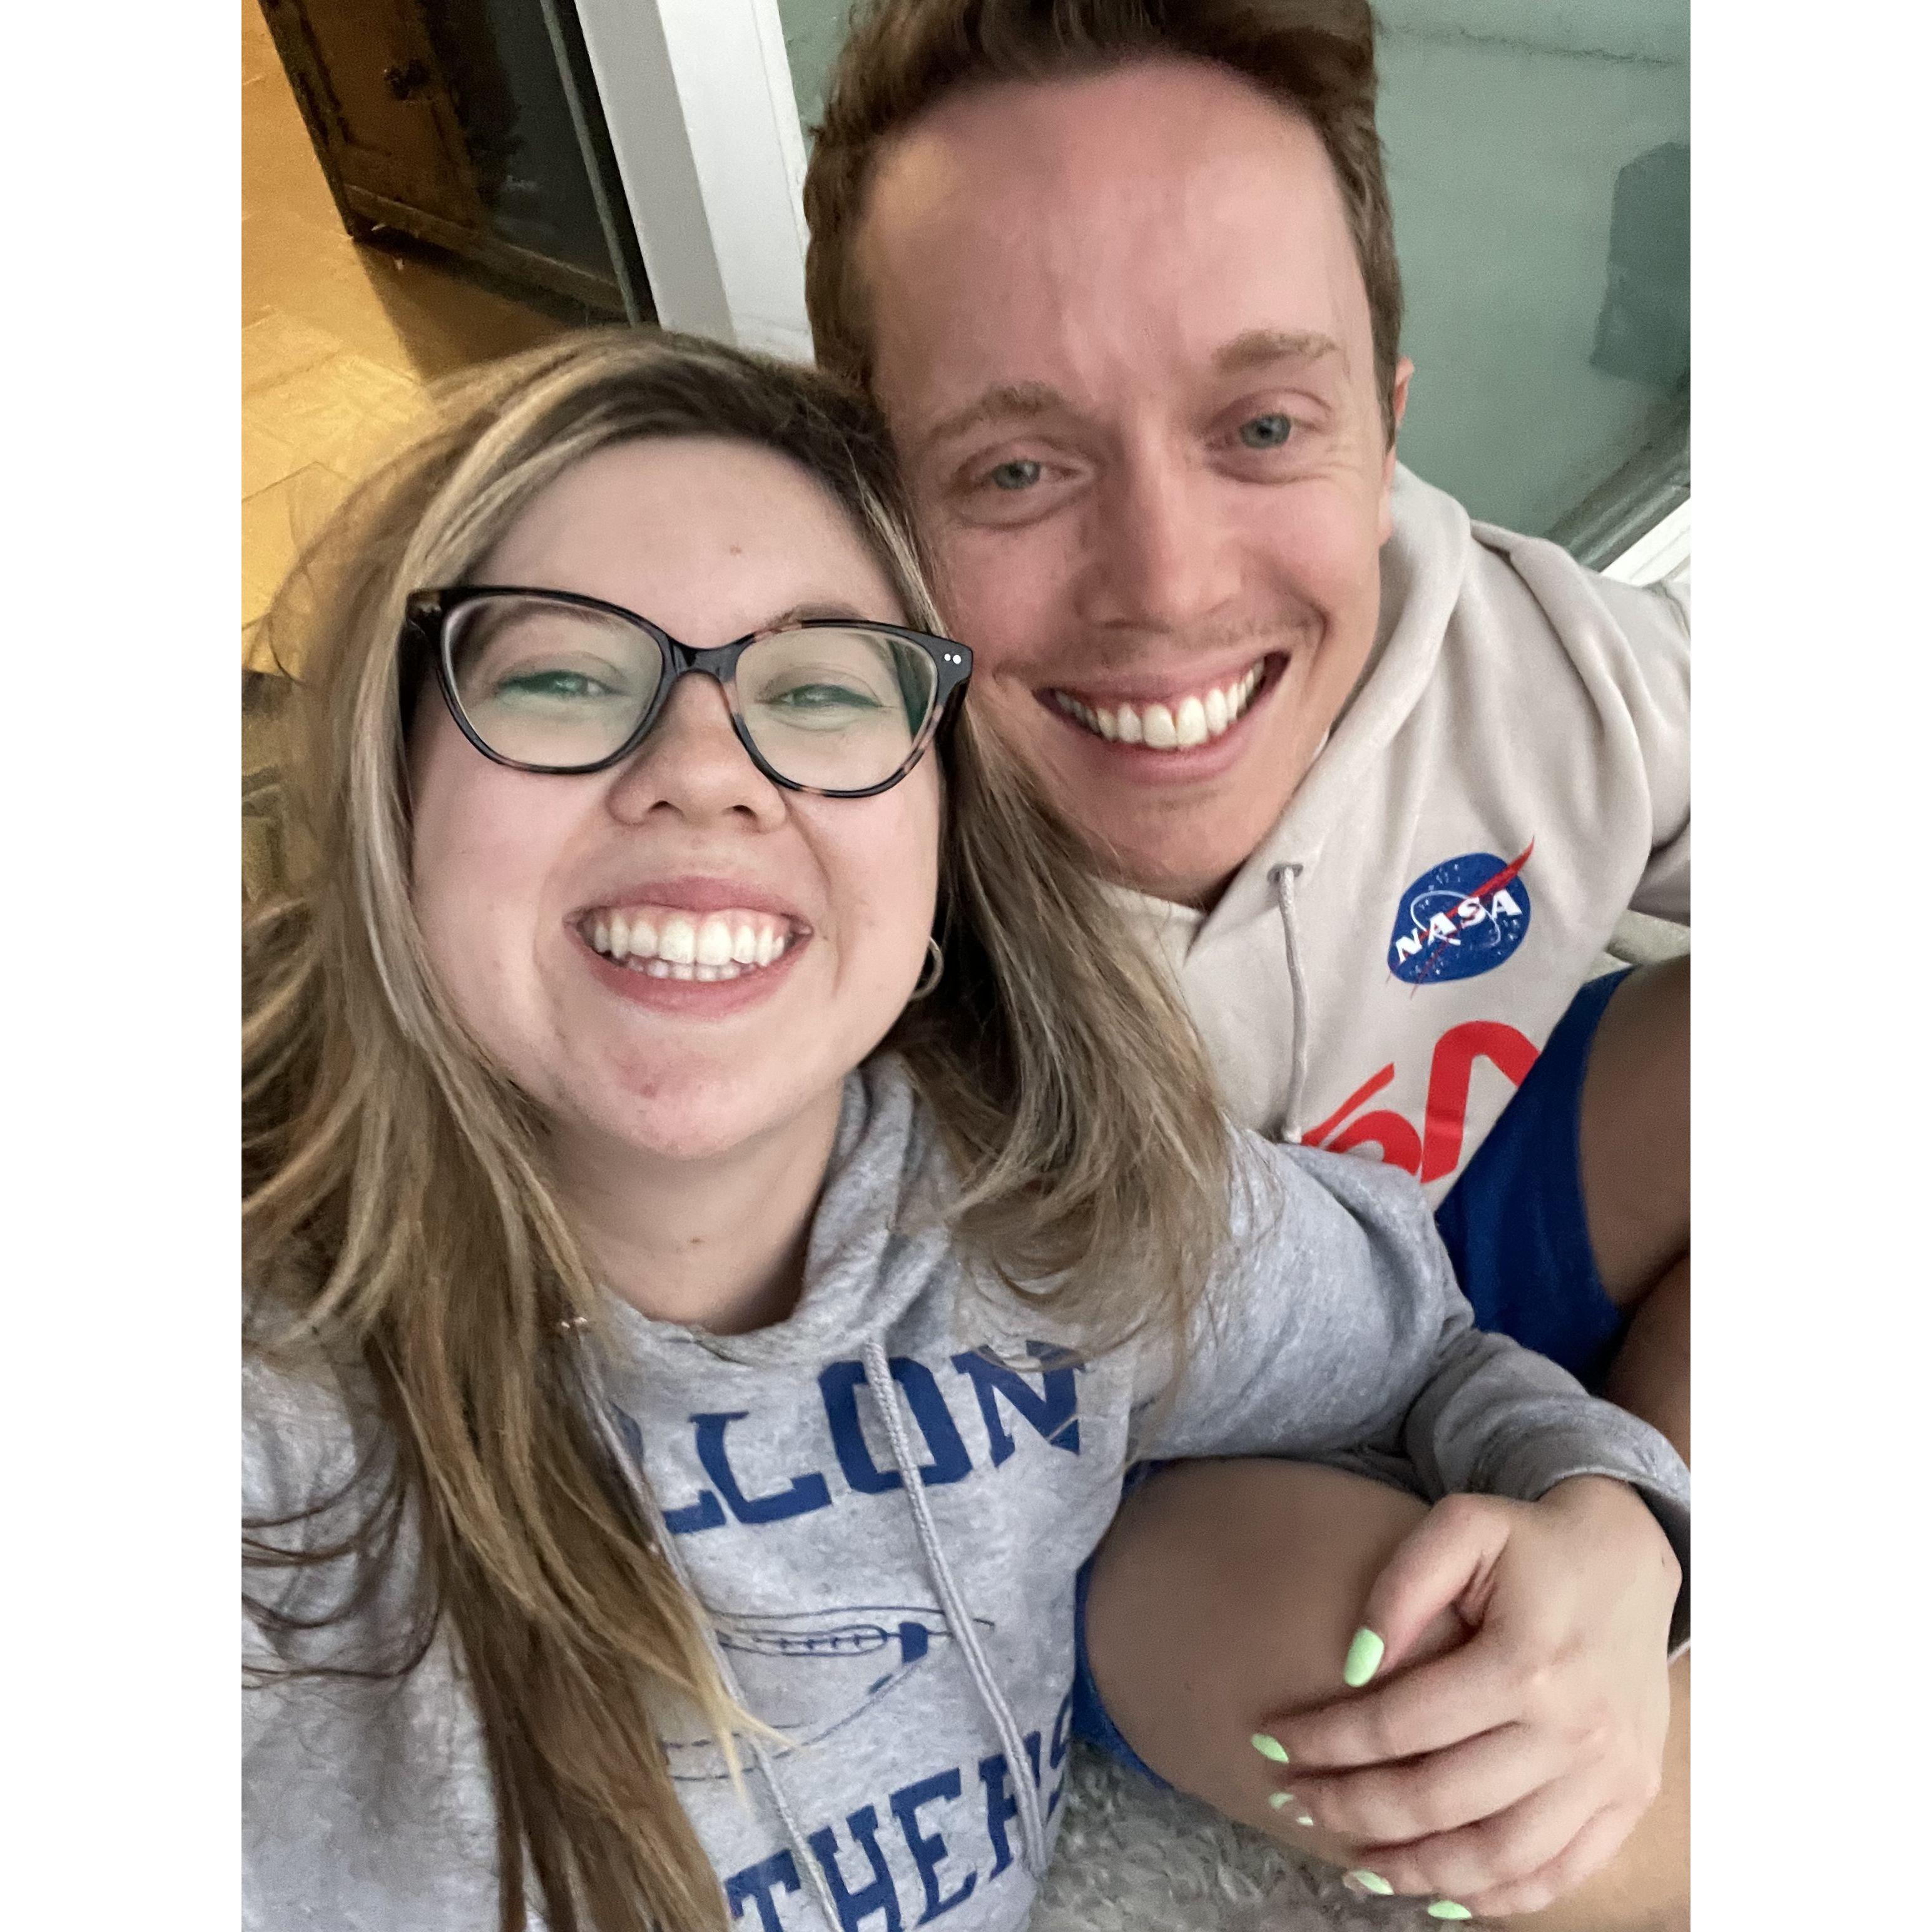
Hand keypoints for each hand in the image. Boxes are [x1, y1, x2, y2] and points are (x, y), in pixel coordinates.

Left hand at [1260, 1478, 1679, 1917]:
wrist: (1631, 1556)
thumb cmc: (1531, 1541)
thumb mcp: (1461, 1526)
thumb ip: (1402, 1587)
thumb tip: (1355, 1668)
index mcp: (1526, 1662)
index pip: (1401, 1724)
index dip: (1326, 1741)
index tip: (1270, 1740)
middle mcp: (1574, 1730)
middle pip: (1441, 1800)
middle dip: (1352, 1810)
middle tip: (1294, 1803)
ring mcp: (1609, 1773)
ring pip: (1498, 1857)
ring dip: (1415, 1871)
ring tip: (1354, 1865)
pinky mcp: (1631, 1797)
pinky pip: (1560, 1873)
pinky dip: (1495, 1897)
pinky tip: (1437, 1893)